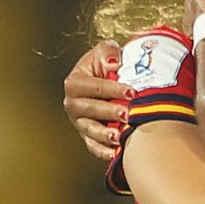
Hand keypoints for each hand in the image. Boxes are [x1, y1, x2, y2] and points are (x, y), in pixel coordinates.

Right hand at [62, 43, 126, 167]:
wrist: (107, 80)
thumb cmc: (107, 64)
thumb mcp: (106, 51)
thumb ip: (108, 52)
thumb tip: (113, 64)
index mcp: (74, 82)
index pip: (93, 86)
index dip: (112, 89)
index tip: (131, 91)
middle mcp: (73, 103)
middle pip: (89, 109)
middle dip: (109, 112)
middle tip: (128, 114)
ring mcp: (79, 121)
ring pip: (89, 130)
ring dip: (104, 135)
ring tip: (120, 136)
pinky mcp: (87, 136)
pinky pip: (92, 146)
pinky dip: (103, 151)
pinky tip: (115, 153)